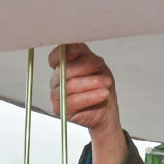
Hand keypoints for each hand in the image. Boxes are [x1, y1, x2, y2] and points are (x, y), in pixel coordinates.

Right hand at [48, 43, 126, 163]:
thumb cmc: (103, 88)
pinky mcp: (62, 110)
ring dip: (90, 87)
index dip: (64, 54)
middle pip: (64, 72)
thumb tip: (74, 47)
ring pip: (67, 88)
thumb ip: (86, 56)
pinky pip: (71, 103)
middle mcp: (57, 80)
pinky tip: (102, 97)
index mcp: (65, 65)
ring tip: (107, 88)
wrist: (107, 115)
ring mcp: (57, 96)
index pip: (56, 55)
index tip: (77, 53)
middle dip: (86, 73)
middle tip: (105, 77)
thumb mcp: (99, 68)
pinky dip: (89, 99)